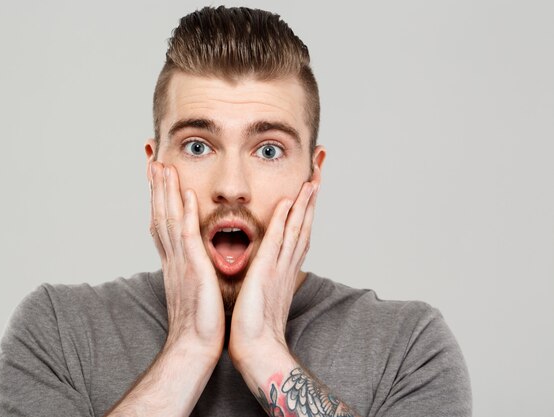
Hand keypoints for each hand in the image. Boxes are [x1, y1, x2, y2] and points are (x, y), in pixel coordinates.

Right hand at [149, 161, 224, 359]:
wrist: (194, 346)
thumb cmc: (198, 321)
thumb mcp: (193, 287)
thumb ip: (192, 268)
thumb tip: (195, 257)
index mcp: (174, 261)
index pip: (163, 222)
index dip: (159, 198)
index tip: (158, 176)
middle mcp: (172, 257)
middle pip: (160, 214)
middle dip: (157, 187)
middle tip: (152, 161)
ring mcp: (180, 261)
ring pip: (169, 219)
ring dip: (166, 191)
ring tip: (163, 166)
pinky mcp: (193, 268)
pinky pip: (187, 235)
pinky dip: (185, 213)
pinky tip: (186, 194)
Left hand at [229, 181, 318, 367]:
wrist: (257, 351)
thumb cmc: (256, 328)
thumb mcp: (263, 295)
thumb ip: (266, 280)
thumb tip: (264, 271)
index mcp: (284, 271)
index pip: (297, 234)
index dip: (304, 212)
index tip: (310, 190)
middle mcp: (287, 266)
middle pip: (303, 226)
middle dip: (311, 200)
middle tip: (319, 175)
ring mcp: (279, 268)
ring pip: (296, 228)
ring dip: (304, 203)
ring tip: (312, 180)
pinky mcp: (267, 271)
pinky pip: (277, 240)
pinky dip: (283, 220)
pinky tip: (288, 201)